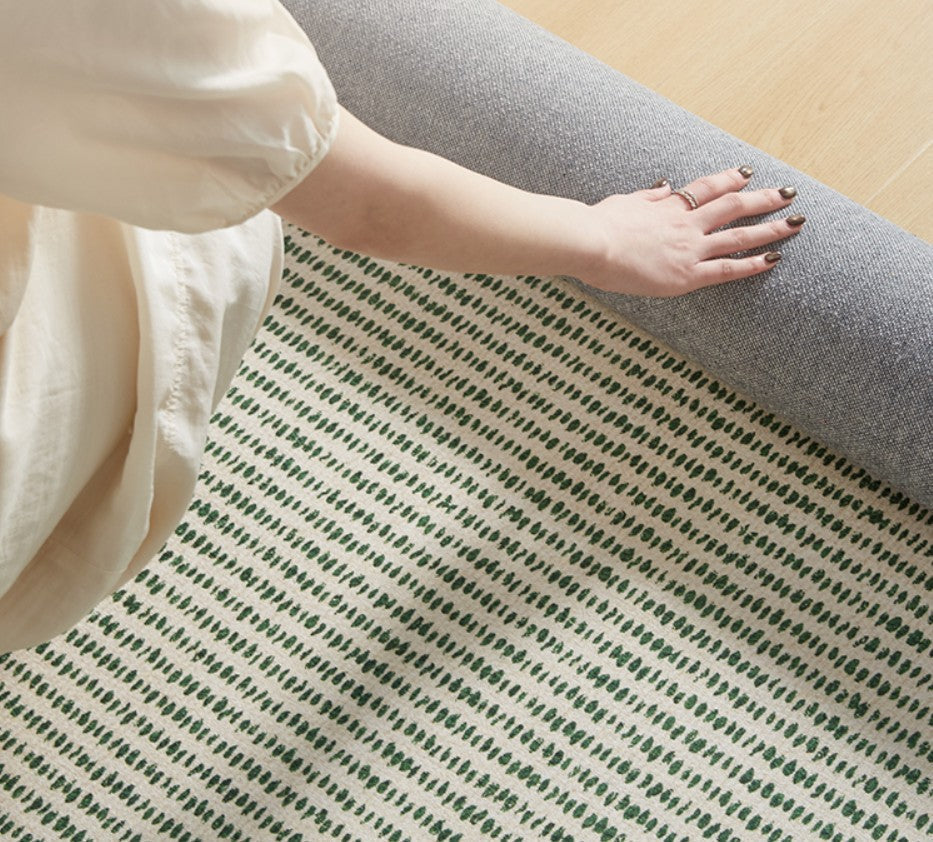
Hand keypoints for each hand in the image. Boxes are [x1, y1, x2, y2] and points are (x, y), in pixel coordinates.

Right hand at [582, 167, 803, 296]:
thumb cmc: (599, 225)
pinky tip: (773, 260)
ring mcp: (689, 248)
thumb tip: (664, 187)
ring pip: (739, 235)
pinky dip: (751, 264)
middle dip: (763, 199)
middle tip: (788, 193)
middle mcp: (686, 224)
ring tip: (795, 223)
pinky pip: (726, 270)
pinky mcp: (686, 275)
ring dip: (770, 228)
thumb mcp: (625, 202)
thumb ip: (648, 197)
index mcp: (669, 207)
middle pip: (733, 206)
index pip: (706, 188)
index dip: (729, 179)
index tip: (747, 173)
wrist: (591, 243)